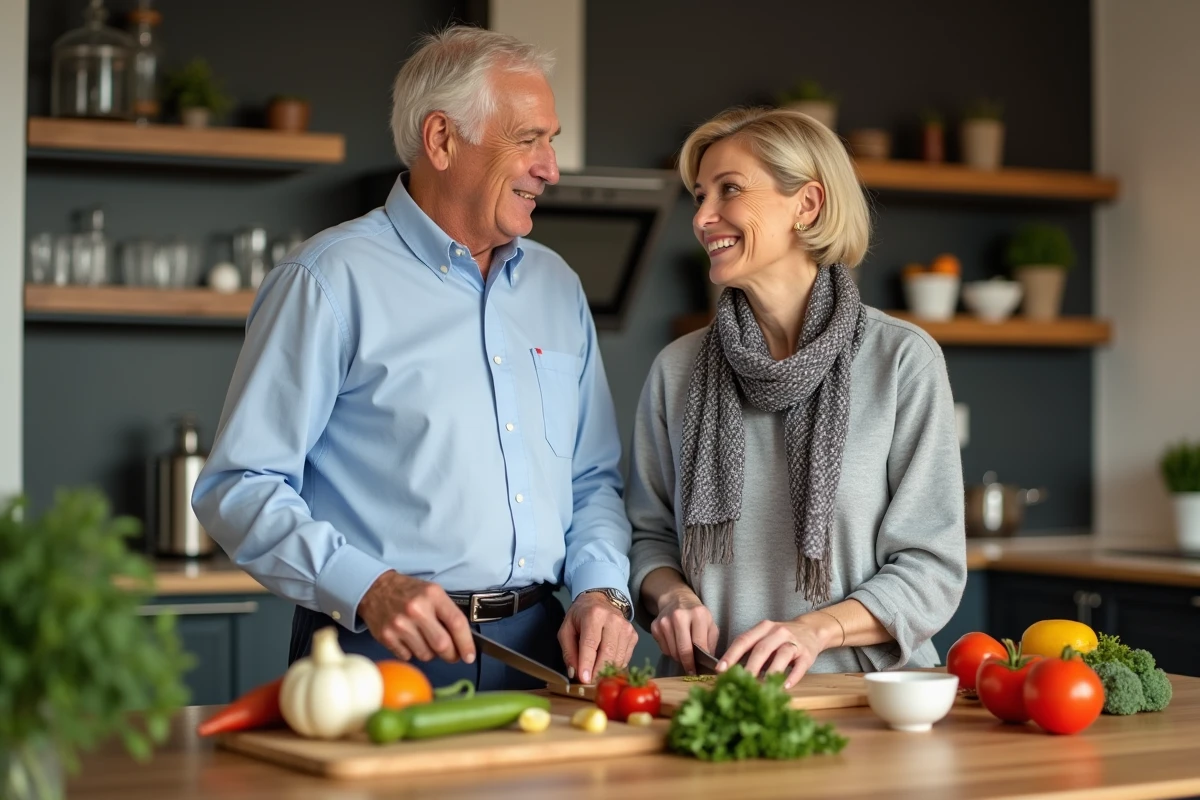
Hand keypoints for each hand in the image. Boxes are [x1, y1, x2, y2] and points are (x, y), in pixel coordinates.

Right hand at [357, 570, 474, 663]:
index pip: (457, 623)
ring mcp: (400, 624)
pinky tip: (410, 640)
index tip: (470, 655)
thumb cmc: (408, 591)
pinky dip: (412, 653)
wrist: (375, 588)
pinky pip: (408, 656)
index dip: (466, 643)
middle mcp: (416, 609)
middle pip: (442, 645)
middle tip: (452, 654)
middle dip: (451, 655)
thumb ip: (448, 613)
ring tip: (426, 641)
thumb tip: (464, 640)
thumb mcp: (432, 592)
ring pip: (426, 654)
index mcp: (433, 595)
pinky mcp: (386, 636)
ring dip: (431, 653)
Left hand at [558, 591, 636, 683]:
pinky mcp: (633, 636)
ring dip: (607, 672)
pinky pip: (625, 658)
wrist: (600, 600)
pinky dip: (615, 667)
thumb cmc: (580, 617)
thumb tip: (575, 673)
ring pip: (618, 658)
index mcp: (593, 615)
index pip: (591, 643)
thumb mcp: (566, 630)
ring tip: (596, 678)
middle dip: (598, 672)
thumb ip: (568, 651)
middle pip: (608, 652)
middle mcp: (613, 619)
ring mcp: (626, 628)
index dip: (587, 663)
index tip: (584, 680)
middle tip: (589, 685)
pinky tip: (606, 667)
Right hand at [649, 587, 718, 675]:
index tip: (698, 671)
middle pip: (683, 650)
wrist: (677, 599)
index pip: (698, 644)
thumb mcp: (710, 624)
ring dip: (679, 658)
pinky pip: (663, 649)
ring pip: (672, 652)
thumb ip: (710, 643)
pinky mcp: (655, 626)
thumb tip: (708, 664)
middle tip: (690, 670)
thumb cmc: (697, 615)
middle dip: (687, 664)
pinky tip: (675, 644)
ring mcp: (665, 621)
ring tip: (684, 654)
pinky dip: (670, 651)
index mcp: (697, 614)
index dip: (699, 661)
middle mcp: (679, 616)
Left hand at [719, 617, 827, 688]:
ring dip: (771, 672)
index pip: (744, 640)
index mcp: (763, 628)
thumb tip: (729, 670)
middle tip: (741, 681)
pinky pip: (800, 666)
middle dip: (750, 666)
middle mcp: (778, 632)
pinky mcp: (807, 653)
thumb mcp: (765, 636)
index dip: (731, 654)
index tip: (720, 669)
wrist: (812, 630)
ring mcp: (794, 642)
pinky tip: (784, 686)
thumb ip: (750, 649)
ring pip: (782, 655)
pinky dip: (792, 676)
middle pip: (762, 648)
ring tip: (762, 687)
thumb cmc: (781, 638)